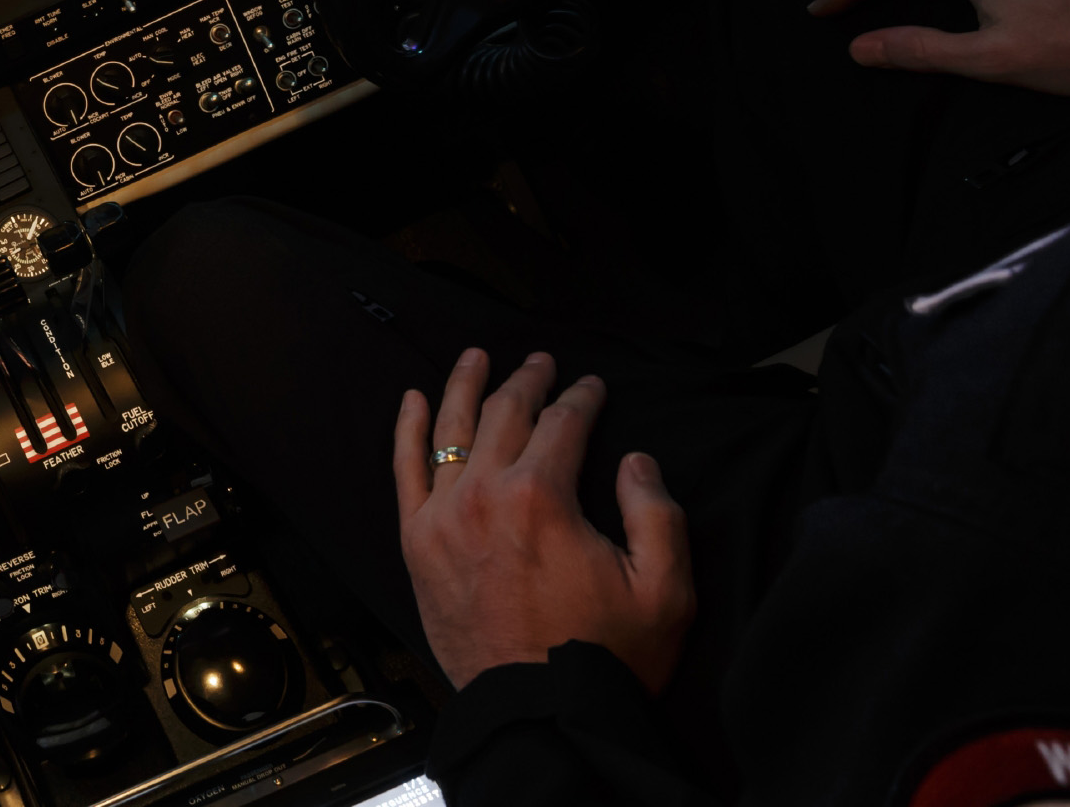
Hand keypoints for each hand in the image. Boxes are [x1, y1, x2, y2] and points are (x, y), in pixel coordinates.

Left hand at [393, 350, 694, 691]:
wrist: (540, 714)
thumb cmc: (604, 657)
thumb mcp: (664, 588)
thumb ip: (657, 512)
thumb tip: (634, 460)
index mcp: (543, 498)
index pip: (563, 423)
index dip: (582, 398)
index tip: (593, 387)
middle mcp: (484, 495)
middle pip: (505, 415)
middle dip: (528, 381)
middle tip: (541, 363)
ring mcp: (443, 517)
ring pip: (450, 430)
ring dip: (465, 386)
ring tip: (476, 356)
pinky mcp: (417, 543)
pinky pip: (405, 470)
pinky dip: (406, 429)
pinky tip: (411, 400)